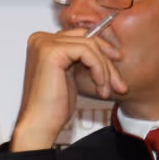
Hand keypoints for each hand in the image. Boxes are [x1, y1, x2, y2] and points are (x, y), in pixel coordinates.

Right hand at [11, 28, 127, 151]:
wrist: (41, 124)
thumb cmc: (52, 106)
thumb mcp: (70, 75)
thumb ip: (79, 58)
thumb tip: (104, 48)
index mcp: (42, 43)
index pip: (79, 36)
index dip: (101, 49)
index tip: (116, 63)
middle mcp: (41, 39)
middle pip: (85, 38)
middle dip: (106, 59)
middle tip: (118, 81)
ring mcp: (45, 43)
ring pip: (89, 45)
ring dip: (104, 69)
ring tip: (107, 89)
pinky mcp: (52, 51)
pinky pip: (87, 52)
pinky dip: (99, 69)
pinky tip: (100, 86)